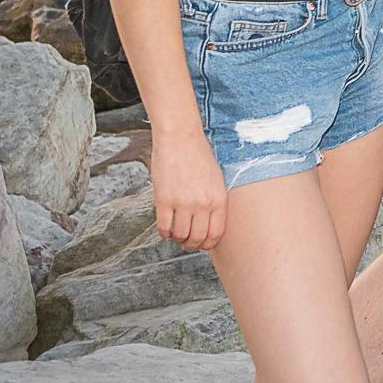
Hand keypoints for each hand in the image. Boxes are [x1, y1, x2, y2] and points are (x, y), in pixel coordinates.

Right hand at [152, 135, 228, 250]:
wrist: (180, 138)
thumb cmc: (198, 155)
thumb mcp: (216, 179)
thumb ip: (215, 201)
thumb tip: (209, 224)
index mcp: (218, 199)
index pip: (216, 234)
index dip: (208, 244)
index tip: (202, 244)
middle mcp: (202, 204)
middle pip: (197, 238)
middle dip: (191, 244)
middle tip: (186, 242)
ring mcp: (182, 202)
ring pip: (180, 235)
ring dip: (177, 239)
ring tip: (176, 234)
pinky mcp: (164, 200)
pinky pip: (164, 227)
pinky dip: (164, 232)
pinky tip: (165, 228)